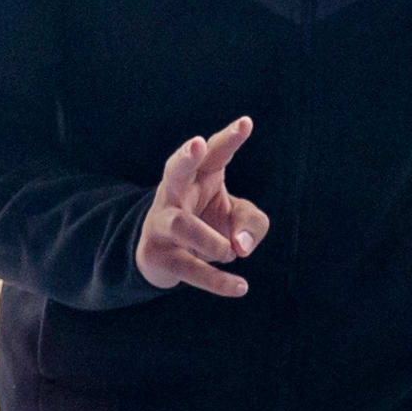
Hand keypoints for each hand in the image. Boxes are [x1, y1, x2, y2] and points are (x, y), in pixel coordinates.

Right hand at [132, 116, 265, 296]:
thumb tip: (240, 246)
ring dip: (209, 240)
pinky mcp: (159, 255)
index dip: (228, 139)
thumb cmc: (209, 225)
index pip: (215, 153)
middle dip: (185, 157)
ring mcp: (163, 223)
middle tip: (197, 144)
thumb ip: (252, 224)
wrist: (167, 257)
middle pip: (175, 170)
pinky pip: (189, 268)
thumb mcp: (239, 218)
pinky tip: (240, 287)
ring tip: (229, 252)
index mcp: (199, 175)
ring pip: (182, 225)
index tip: (246, 123)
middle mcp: (176, 193)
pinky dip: (216, 280)